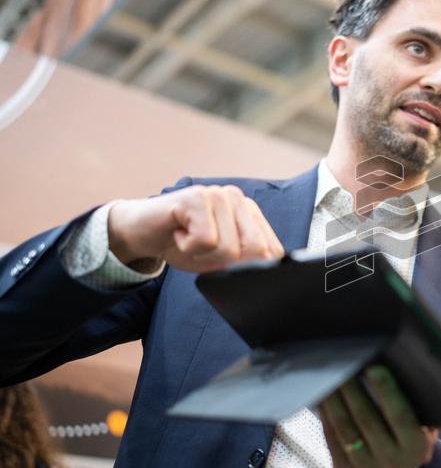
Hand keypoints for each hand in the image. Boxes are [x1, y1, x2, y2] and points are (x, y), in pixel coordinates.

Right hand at [107, 185, 283, 272]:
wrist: (140, 232)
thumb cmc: (182, 244)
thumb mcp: (221, 260)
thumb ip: (247, 262)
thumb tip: (266, 273)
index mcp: (250, 214)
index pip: (273, 251)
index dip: (248, 267)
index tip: (221, 260)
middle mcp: (239, 199)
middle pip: (254, 251)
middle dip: (225, 262)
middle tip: (202, 249)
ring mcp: (219, 194)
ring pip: (229, 249)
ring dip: (202, 256)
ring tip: (188, 240)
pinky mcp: (197, 197)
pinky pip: (205, 240)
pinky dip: (187, 247)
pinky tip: (178, 233)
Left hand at [319, 366, 436, 467]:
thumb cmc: (409, 437)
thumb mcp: (424, 426)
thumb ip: (414, 406)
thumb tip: (393, 367)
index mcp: (417, 449)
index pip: (401, 416)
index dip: (387, 392)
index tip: (374, 368)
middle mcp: (393, 463)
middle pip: (367, 420)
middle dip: (353, 390)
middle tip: (344, 365)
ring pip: (345, 429)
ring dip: (335, 400)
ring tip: (329, 377)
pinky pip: (331, 438)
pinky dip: (326, 415)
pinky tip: (323, 397)